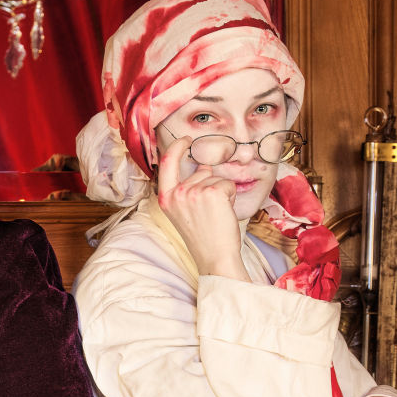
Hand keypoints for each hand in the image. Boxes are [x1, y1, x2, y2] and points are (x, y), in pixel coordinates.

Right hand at [155, 137, 247, 280]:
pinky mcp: (213, 192)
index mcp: (166, 198)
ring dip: (222, 193)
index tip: (186, 139)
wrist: (215, 257)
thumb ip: (188, 189)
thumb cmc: (203, 237)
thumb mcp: (185, 211)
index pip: (167, 162)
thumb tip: (203, 166)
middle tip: (212, 210)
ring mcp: (194, 192)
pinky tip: (224, 212)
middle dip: (212, 184)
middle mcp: (177, 193)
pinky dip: (230, 196)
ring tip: (216, 215)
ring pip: (216, 178)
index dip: (177, 146)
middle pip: (201, 173)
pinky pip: (227, 184)